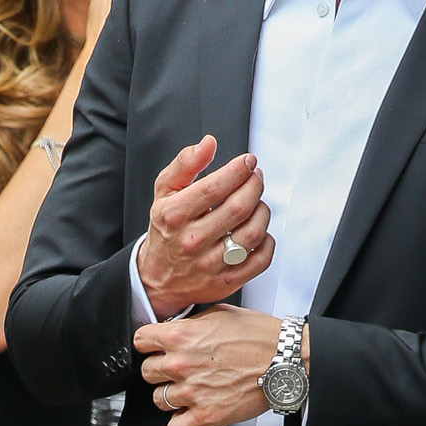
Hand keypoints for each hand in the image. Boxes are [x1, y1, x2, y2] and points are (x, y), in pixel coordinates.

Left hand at [134, 306, 289, 425]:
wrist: (285, 360)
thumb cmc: (260, 337)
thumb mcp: (220, 314)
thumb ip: (191, 324)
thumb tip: (177, 330)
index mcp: (180, 337)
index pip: (141, 341)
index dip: (150, 345)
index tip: (157, 349)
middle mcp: (180, 364)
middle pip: (147, 372)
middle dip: (161, 371)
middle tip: (181, 371)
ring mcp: (191, 392)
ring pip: (159, 401)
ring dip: (171, 398)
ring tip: (191, 392)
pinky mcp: (205, 416)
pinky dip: (180, 425)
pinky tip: (190, 415)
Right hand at [135, 137, 273, 317]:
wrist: (158, 279)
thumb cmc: (166, 231)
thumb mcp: (164, 192)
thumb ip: (185, 164)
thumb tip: (208, 144)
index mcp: (175, 216)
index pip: (214, 188)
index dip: (238, 170)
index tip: (248, 161)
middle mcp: (192, 241)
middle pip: (239, 208)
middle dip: (254, 186)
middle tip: (256, 177)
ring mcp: (211, 264)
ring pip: (253, 233)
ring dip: (263, 211)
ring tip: (257, 202)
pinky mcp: (227, 282)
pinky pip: (261, 260)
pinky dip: (267, 242)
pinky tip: (259, 231)